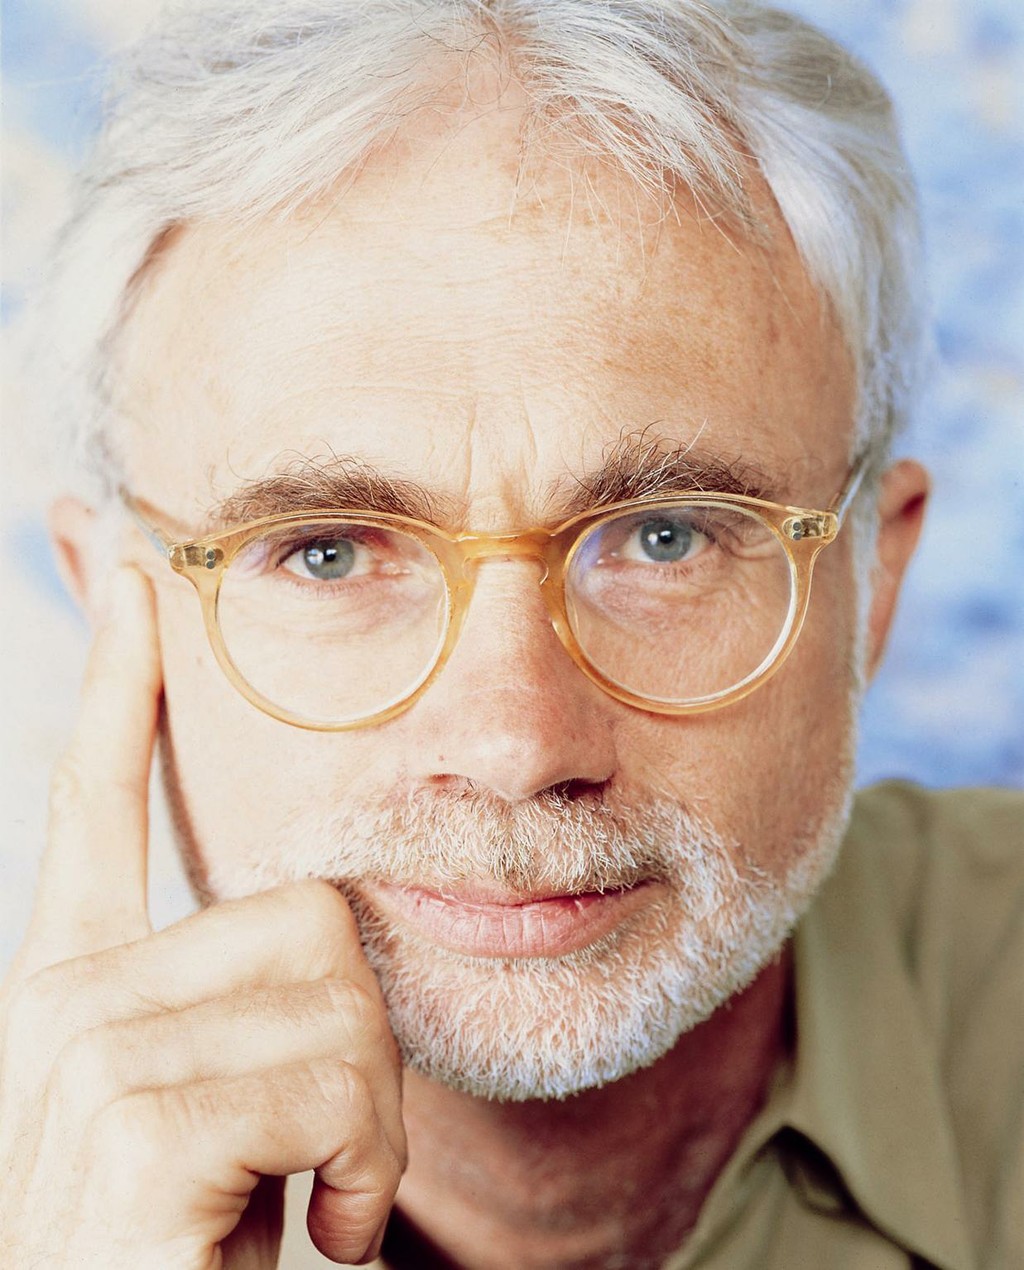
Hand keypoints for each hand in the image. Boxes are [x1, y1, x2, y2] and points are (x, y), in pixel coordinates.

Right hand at [0, 567, 404, 1267]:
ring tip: (301, 1203)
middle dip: (360, 1043)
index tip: (137, 579)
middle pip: (310, 910)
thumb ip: (247, 1007)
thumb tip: (311, 920)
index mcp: (79, 994)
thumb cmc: (206, 1259)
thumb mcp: (236, 1121)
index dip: (124, 686)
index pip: (97, 802)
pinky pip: (329, 1080)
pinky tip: (300, 1242)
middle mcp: (57, 1005)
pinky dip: (358, 1171)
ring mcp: (79, 1056)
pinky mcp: (127, 1122)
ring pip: (338, 988)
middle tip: (316, 1156)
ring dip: (368, 1119)